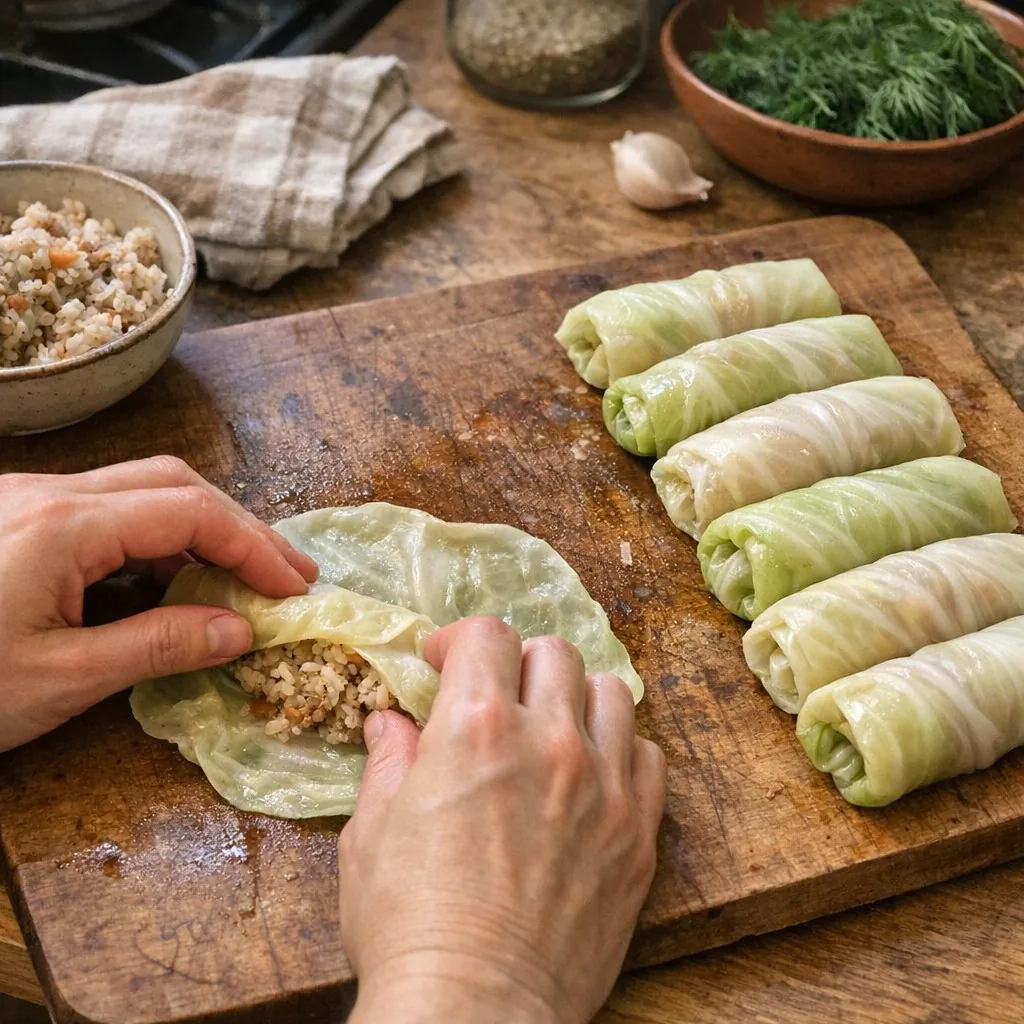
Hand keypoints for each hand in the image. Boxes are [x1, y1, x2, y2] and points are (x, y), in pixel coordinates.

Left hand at [0, 456, 317, 750]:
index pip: (190, 513)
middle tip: (287, 575)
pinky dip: (159, 541)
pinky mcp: (16, 521)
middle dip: (240, 526)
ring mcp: (29, 501)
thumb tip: (240, 630)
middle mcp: (50, 494)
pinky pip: (108, 512)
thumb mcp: (59, 679)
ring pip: (141, 490)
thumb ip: (157, 646)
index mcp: (63, 526)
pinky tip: (176, 579)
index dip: (255, 546)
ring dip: (202, 529)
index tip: (295, 590)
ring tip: (245, 577)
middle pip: (172, 483)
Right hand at [339, 617, 665, 1023]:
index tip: (445, 663)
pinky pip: (649, 756)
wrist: (476, 1010)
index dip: (461, 639)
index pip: (488, 634)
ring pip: (611, 692)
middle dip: (518, 664)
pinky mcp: (637, 832)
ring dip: (576, 697)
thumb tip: (389, 723)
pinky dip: (622, 751)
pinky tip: (593, 775)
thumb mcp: (372, 836)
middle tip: (498, 697)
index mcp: (477, 727)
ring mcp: (604, 784)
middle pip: (554, 652)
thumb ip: (389, 764)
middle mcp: (550, 740)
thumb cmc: (409, 927)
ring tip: (553, 728)